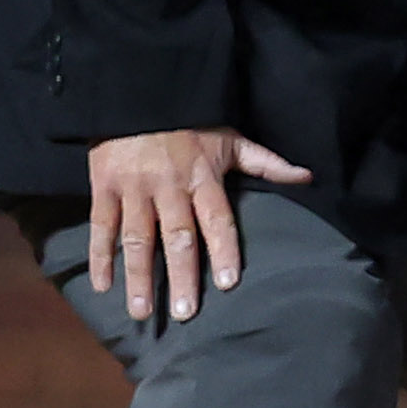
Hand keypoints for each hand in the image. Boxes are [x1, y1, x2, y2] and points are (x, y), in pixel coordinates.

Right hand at [84, 128, 307, 323]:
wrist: (139, 94)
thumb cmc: (191, 122)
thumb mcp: (232, 139)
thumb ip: (267, 164)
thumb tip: (307, 178)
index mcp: (203, 178)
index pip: (218, 221)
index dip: (224, 251)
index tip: (228, 283)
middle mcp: (169, 188)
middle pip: (177, 238)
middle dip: (181, 276)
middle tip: (184, 313)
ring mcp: (134, 189)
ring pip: (136, 239)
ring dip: (139, 277)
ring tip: (141, 311)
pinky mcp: (104, 187)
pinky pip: (100, 227)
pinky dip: (99, 256)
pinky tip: (102, 286)